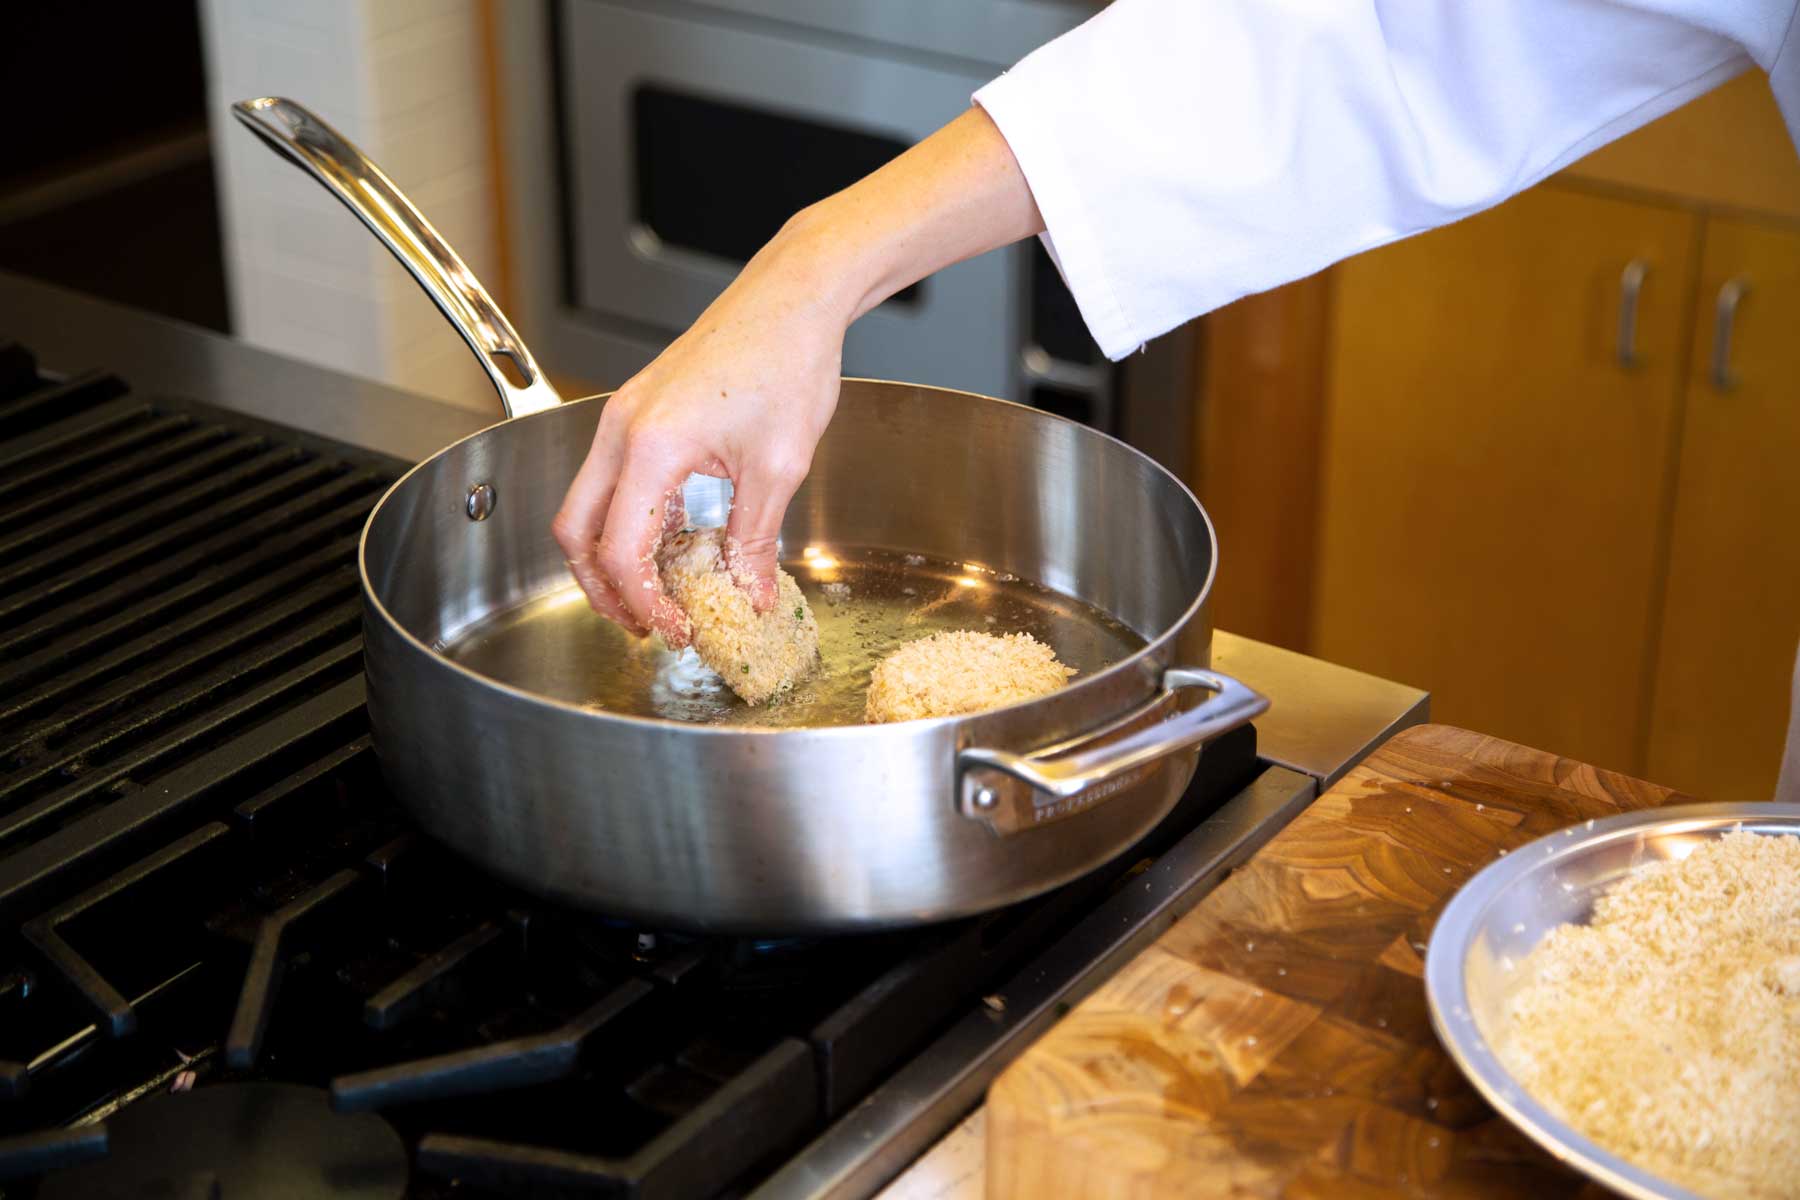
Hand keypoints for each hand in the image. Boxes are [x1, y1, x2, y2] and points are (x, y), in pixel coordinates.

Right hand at [551, 107, 1044, 642]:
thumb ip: (755, 541)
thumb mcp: (778, 468)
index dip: (643, 603)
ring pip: (586, 507)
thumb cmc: (787, 361)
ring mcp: (624, 417)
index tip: (678, 629)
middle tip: (648, 623)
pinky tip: (671, 543)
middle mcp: (622, 430)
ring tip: (657, 592)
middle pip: (575, 534)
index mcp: (652, 445)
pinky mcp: (638, 410)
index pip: (620, 551)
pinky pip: (612, 479)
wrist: (792, 297)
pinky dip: (628, 520)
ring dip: (611, 556)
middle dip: (602, 589)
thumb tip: (750, 596)